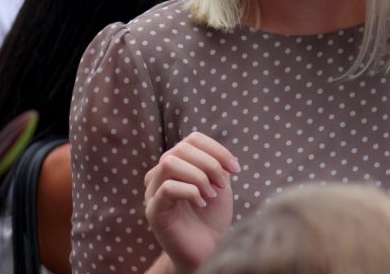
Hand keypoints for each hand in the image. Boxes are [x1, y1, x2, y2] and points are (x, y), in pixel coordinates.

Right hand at [144, 132, 239, 273]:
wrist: (207, 250)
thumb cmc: (212, 217)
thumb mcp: (219, 183)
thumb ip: (216, 163)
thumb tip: (218, 152)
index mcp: (177, 164)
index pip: (192, 139)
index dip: (216, 149)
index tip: (235, 168)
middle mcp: (160, 174)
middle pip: (181, 149)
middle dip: (210, 163)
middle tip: (223, 185)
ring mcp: (153, 192)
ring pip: (169, 163)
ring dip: (198, 176)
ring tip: (211, 193)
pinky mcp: (153, 211)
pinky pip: (167, 188)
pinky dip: (190, 191)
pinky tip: (201, 203)